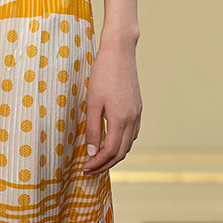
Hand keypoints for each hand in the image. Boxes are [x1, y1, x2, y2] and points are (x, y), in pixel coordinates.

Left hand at [83, 33, 142, 174]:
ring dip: (114, 155)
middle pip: (121, 152)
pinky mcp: (138, 108)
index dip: (97, 163)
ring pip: (129, 144)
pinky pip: (132, 133)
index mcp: (121, 120)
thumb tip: (91, 152)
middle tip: (90, 170)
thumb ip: (93, 129)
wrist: (120, 53)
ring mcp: (137, 114)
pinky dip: (122, 143)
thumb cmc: (102, 75)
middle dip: (105, 164)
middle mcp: (132, 119)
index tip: (85, 168)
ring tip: (98, 159)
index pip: (110, 152)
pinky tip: (111, 142)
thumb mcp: (93, 103)